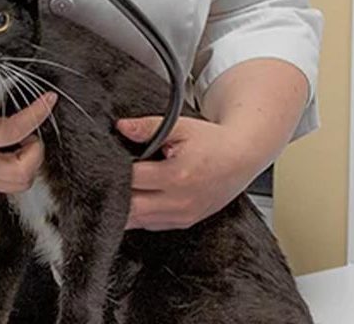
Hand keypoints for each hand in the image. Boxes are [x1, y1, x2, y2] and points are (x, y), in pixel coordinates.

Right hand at [0, 79, 55, 193]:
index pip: (14, 132)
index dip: (37, 114)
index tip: (49, 99)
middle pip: (22, 172)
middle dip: (36, 151)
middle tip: (31, 131)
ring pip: (17, 184)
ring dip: (28, 163)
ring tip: (21, 141)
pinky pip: (5, 184)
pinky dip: (16, 168)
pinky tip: (9, 149)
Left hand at [116, 115, 264, 230]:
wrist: (242, 157)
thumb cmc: (214, 142)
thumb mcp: (181, 127)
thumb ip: (148, 127)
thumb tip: (122, 128)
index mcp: (177, 176)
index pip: (132, 179)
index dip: (116, 171)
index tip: (111, 162)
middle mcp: (179, 201)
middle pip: (130, 208)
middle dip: (117, 194)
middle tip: (111, 180)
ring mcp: (182, 216)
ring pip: (138, 221)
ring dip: (126, 207)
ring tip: (124, 189)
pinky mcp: (184, 223)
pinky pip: (151, 226)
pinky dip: (140, 215)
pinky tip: (138, 199)